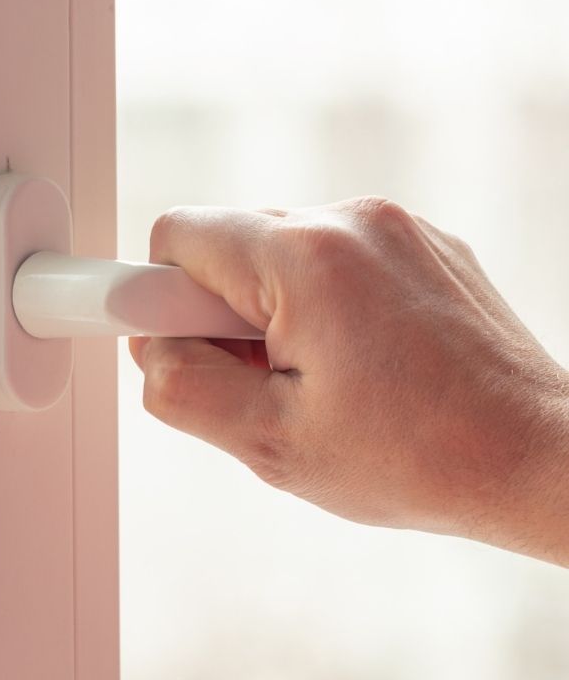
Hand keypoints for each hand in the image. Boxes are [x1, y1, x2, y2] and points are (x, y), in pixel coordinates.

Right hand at [130, 197, 568, 563]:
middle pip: (226, 243)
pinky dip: (319, 308)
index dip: (153, 300)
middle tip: (257, 384)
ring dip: (268, 315)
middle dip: (216, 315)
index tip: (162, 348)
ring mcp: (395, 228)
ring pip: (277, 255)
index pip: (177, 237)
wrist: (534, 459)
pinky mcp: (422, 246)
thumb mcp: (269, 443)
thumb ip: (183, 388)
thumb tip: (149, 349)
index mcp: (307, 259)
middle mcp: (352, 220)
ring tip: (313, 382)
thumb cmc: (416, 457)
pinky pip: (332, 261)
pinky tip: (354, 367)